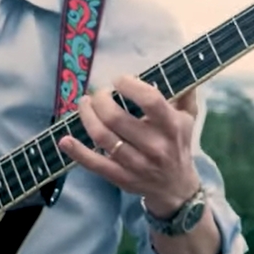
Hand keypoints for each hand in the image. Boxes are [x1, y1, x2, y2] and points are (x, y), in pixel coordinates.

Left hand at [59, 75, 201, 217]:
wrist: (176, 188)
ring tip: (84, 104)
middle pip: (117, 118)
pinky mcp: (121, 178)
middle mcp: (154, 146)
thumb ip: (184, 92)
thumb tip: (180, 64)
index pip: (149, 101)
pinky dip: (77, 152)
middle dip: (100, 100)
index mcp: (171, 127)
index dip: (130, 86)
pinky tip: (65, 140)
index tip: (118, 79)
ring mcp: (136, 164)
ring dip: (87, 116)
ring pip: (102, 137)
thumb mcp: (189, 118)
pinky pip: (95, 164)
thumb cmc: (178, 144)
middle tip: (97, 94)